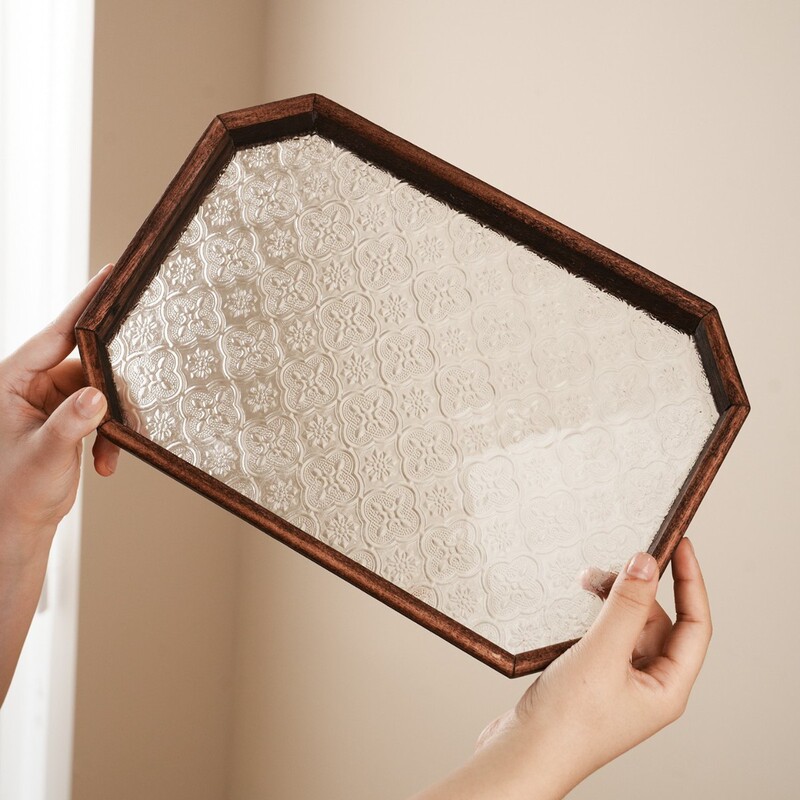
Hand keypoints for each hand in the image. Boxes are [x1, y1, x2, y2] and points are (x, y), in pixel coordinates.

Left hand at [0, 265, 119, 565]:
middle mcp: (32, 383)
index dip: (85, 304)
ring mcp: (51, 399)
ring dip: (113, 420)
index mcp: (13, 379)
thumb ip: (71, 423)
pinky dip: (111, 434)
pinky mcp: (67, 416)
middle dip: (110, 390)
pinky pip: (102, 410)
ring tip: (108, 454)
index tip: (109, 275)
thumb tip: (98, 396)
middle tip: (122, 413)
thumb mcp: (44, 456)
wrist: (15, 526)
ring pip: (100, 388)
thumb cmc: (13, 492)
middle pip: (89, 362)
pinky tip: (104, 462)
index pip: (56, 332)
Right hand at [414, 538, 711, 798]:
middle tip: (611, 564)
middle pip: (658, 622)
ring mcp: (618, 683)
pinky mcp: (591, 679)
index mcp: (667, 688)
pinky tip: (575, 607)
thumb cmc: (567, 723)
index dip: (691, 582)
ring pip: (627, 627)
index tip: (680, 544)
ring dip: (611, 601)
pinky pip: (604, 636)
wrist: (523, 753)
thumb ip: (625, 606)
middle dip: (637, 589)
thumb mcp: (602, 654)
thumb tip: (646, 563)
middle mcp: (648, 686)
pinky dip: (594, 616)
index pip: (695, 625)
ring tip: (585, 583)